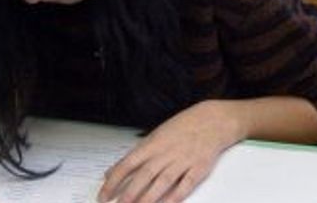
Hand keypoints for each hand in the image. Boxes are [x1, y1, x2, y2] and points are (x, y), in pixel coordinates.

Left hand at [99, 101, 243, 202]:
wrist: (212, 121)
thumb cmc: (181, 129)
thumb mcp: (154, 137)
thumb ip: (134, 156)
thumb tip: (111, 171)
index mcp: (152, 145)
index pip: (127, 164)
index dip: (114, 181)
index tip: (103, 195)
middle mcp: (166, 153)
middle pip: (144, 176)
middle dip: (129, 194)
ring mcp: (183, 161)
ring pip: (163, 182)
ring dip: (148, 198)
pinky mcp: (198, 168)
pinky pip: (186, 185)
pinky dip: (176, 196)